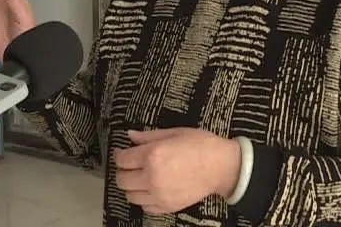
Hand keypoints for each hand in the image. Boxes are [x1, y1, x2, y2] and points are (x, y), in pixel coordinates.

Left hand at [113, 128, 240, 214]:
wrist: (221, 166)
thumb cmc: (200, 144)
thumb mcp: (173, 132)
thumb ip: (148, 136)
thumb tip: (130, 136)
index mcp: (152, 155)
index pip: (122, 159)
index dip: (120, 154)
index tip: (123, 151)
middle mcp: (151, 177)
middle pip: (121, 179)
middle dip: (122, 170)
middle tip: (129, 164)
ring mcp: (159, 195)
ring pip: (130, 196)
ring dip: (131, 186)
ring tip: (140, 177)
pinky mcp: (167, 207)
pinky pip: (145, 207)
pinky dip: (143, 199)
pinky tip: (151, 189)